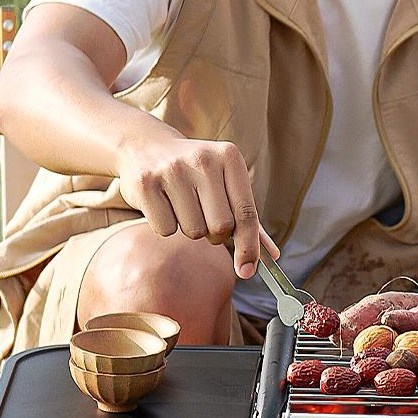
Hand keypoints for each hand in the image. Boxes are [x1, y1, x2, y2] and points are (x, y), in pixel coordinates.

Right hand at [116, 133, 277, 277]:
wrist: (145, 146)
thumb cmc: (196, 174)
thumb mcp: (227, 185)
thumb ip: (250, 221)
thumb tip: (272, 256)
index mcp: (229, 157)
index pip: (246, 214)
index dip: (249, 248)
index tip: (247, 270)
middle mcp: (202, 159)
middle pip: (221, 227)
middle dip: (215, 233)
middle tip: (204, 216)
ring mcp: (171, 169)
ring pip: (194, 232)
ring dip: (190, 229)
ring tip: (181, 205)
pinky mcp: (145, 184)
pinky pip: (166, 230)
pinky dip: (166, 226)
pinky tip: (162, 203)